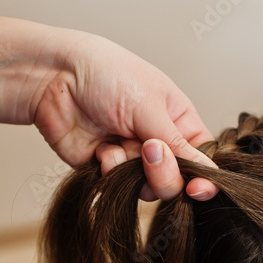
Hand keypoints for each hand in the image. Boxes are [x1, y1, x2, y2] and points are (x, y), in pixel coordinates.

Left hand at [33, 31, 218, 200]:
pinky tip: (99, 147)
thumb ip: (178, 145)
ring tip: (118, 142)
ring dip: (132, 170)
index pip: (202, 157)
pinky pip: (118, 186)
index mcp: (178, 120)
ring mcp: (131, 156)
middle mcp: (158, 141)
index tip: (198, 188)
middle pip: (176, 179)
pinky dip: (110, 169)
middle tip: (147, 151)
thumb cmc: (106, 73)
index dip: (203, 175)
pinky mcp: (105, 167)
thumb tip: (208, 173)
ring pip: (147, 188)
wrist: (54, 77)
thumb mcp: (150, 106)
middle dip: (162, 172)